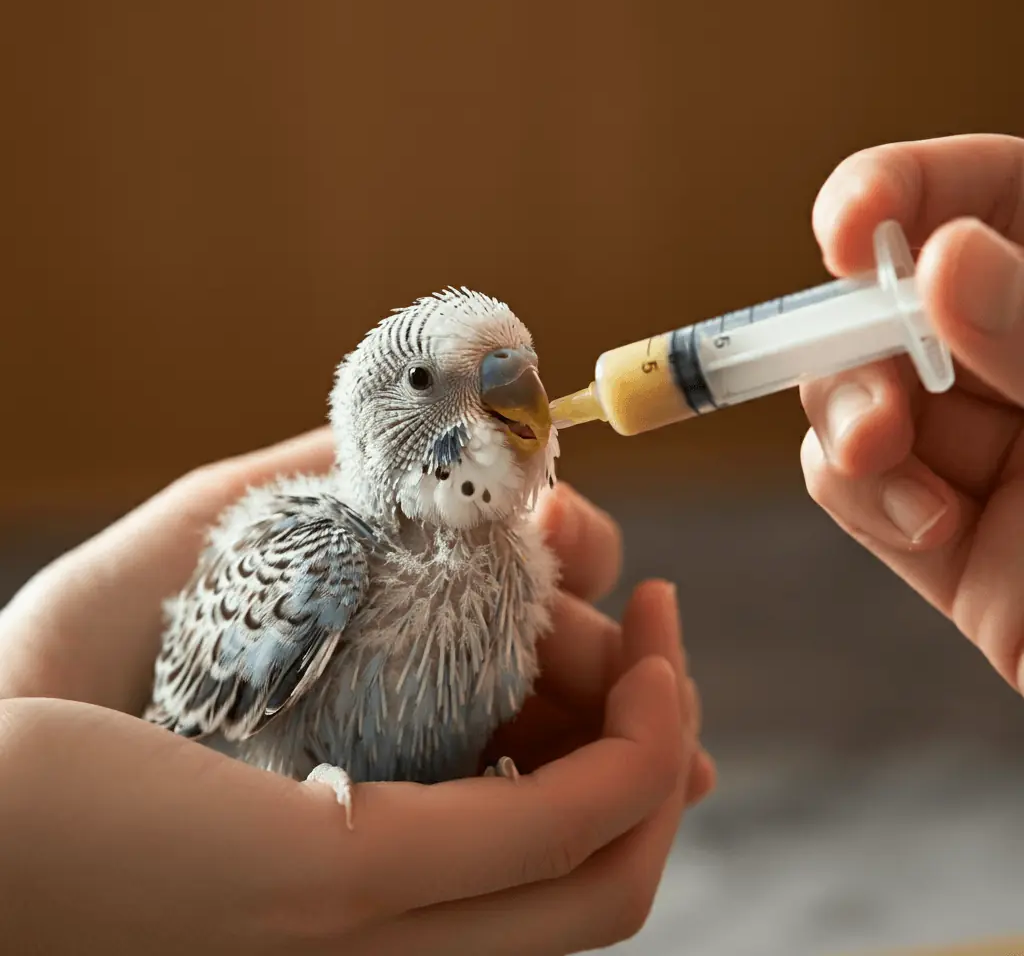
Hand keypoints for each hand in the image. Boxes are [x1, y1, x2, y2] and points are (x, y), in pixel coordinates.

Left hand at [0, 429, 713, 953]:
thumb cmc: (39, 682)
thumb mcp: (206, 558)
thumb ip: (314, 494)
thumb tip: (431, 453)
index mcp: (361, 801)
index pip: (525, 786)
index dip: (606, 713)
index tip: (630, 614)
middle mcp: (390, 868)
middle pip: (582, 810)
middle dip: (645, 700)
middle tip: (652, 612)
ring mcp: (386, 887)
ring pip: (603, 841)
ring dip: (658, 722)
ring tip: (655, 627)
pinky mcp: (360, 874)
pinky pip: (565, 833)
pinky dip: (634, 755)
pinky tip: (643, 666)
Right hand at [800, 133, 1023, 695]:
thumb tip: (942, 257)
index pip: (983, 193)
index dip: (901, 191)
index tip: (850, 228)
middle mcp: (1019, 360)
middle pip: (889, 301)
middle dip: (856, 334)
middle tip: (869, 370)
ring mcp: (981, 447)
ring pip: (851, 392)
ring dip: (850, 417)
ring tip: (879, 453)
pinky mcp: (943, 532)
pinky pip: (851, 484)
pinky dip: (866, 495)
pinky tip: (933, 526)